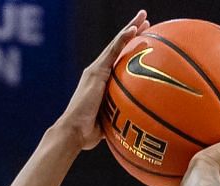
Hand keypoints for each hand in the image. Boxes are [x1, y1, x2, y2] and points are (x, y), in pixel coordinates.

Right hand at [53, 10, 147, 149]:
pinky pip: (113, 51)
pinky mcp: (96, 71)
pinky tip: (135, 29)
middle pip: (118, 47)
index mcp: (101, 83)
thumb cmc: (88, 133)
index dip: (130, 48)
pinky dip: (123, 39)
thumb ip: (119, 118)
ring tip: (143, 17)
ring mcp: (96, 70)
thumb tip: (134, 126)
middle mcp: (97, 73)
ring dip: (131, 29)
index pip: (118, 60)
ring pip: (116, 44)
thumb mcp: (108, 122)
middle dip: (132, 32)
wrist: (74, 132)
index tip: (144, 40)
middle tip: (146, 21)